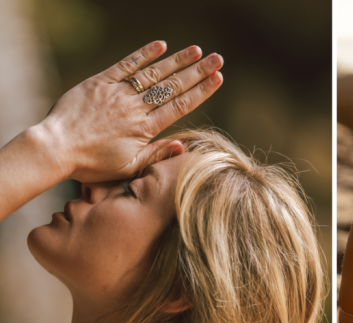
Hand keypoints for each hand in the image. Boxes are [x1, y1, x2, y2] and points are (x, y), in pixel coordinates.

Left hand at [37, 41, 223, 182]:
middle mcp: (135, 107)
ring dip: (177, 60)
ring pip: (153, 73)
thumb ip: (156, 155)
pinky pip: (125, 66)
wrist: (55, 148)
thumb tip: (182, 145)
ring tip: (197, 50)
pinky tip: (160, 45)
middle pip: (172, 86)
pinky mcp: (99, 83)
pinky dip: (143, 54)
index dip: (201, 91)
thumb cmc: (91, 164)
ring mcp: (117, 93)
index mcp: (144, 129)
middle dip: (198, 72)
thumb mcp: (128, 168)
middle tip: (218, 59)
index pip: (180, 105)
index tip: (218, 78)